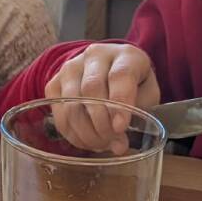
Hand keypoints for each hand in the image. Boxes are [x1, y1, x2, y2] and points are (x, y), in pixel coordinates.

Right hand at [44, 43, 160, 154]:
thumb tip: (119, 145)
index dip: (119, 104)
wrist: (110, 71)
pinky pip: (59, 113)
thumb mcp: (147, 94)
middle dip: (101, 122)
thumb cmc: (134, 85)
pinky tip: (87, 141)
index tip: (120, 128)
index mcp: (125, 55)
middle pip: (91, 89)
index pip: (120, 76)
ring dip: (86, 131)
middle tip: (113, 143)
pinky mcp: (54, 83)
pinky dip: (72, 133)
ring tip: (101, 145)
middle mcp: (95, 56)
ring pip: (72, 103)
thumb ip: (139, 115)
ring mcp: (70, 68)